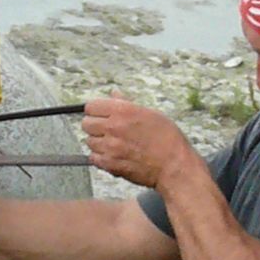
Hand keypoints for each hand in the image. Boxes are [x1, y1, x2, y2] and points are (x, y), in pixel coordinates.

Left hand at [80, 95, 199, 193]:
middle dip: (94, 126)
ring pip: (89, 141)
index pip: (90, 106)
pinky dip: (100, 157)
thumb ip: (126, 103)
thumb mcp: (150, 113)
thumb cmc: (167, 138)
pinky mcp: (110, 164)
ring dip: (98, 142)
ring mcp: (110, 147)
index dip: (95, 110)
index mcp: (123, 110)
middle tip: (106, 130)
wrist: (174, 165)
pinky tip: (113, 156)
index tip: (101, 115)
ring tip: (113, 144)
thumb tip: (114, 94)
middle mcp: (113, 127)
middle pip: (85, 124)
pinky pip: (93, 158)